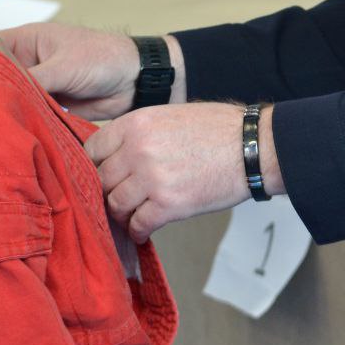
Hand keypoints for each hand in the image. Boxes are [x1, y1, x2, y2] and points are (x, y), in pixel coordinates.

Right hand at [1, 23, 141, 119]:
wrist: (135, 80)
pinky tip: (12, 135)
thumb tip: (5, 95)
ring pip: (12, 100)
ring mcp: (35, 85)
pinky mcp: (46, 107)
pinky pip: (28, 116)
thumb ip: (34, 80)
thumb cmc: (103, 57)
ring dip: (7, 112)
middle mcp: (26, 62)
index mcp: (25, 40)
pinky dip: (24, 124)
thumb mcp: (65, 66)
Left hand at [87, 102, 282, 242]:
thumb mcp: (169, 115)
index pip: (92, 148)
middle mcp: (138, 149)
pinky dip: (139, 230)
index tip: (100, 174)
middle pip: (100, 179)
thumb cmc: (217, 128)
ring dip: (122, 213)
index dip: (94, 165)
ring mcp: (152, 178)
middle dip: (107, 190)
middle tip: (117, 197)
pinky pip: (138, 224)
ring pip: (115, 204)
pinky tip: (145, 228)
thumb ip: (140, 133)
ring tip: (132, 214)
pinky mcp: (169, 204)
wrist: (252, 147)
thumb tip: (116, 154)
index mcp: (136, 123)